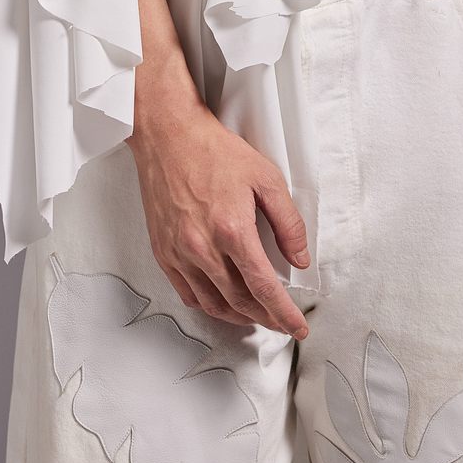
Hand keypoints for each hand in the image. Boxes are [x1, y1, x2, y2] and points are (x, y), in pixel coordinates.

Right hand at [127, 86, 310, 340]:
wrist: (167, 136)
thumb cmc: (213, 150)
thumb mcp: (265, 177)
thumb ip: (287, 222)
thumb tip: (300, 257)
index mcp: (232, 231)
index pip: (264, 287)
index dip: (283, 313)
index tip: (297, 327)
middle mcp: (202, 248)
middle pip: (239, 301)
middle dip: (265, 318)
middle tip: (281, 323)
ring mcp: (179, 253)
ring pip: (212, 303)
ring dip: (238, 317)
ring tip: (255, 317)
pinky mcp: (162, 251)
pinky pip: (187, 293)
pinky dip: (208, 305)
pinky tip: (221, 303)